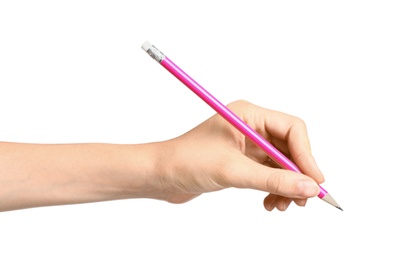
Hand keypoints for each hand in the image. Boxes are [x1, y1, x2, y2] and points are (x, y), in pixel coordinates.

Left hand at [155, 100, 323, 210]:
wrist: (159, 175)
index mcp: (248, 115)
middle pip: (290, 148)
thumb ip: (272, 180)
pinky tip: (268, 203)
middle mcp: (250, 127)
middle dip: (297, 174)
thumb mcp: (232, 171)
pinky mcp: (242, 162)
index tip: (314, 182)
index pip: (292, 129)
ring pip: (281, 164)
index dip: (307, 155)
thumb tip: (308, 188)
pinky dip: (273, 189)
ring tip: (282, 206)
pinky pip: (268, 174)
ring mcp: (247, 145)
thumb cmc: (186, 161)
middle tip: (303, 200)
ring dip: (285, 186)